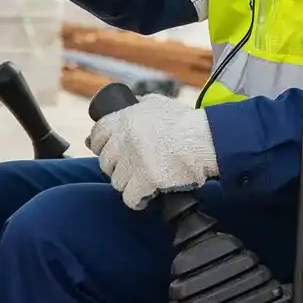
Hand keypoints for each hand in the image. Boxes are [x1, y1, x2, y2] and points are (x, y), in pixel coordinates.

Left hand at [87, 94, 218, 210]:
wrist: (204, 139)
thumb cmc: (184, 121)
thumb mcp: (157, 103)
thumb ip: (139, 104)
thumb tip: (128, 105)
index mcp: (124, 119)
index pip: (97, 135)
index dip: (101, 145)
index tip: (110, 152)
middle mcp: (124, 139)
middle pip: (106, 161)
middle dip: (118, 166)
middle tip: (132, 168)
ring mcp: (133, 160)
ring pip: (117, 181)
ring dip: (129, 184)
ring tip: (143, 182)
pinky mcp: (145, 180)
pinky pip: (130, 197)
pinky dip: (137, 200)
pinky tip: (145, 197)